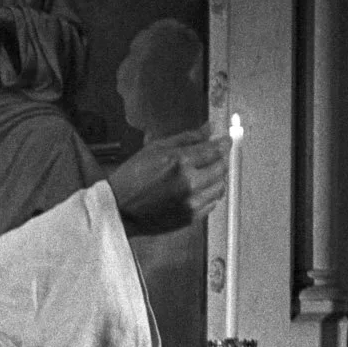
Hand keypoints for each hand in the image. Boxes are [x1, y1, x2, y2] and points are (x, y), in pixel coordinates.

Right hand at [105, 124, 227, 237]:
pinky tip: (195, 190)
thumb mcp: (155, 149)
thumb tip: (209, 128)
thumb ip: (186, 138)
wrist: (120, 209)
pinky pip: (212, 204)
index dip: (224, 143)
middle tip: (214, 156)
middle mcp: (189, 183)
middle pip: (222, 168)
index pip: (215, 150)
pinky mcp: (190, 218)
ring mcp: (191, 202)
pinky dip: (208, 195)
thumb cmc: (132, 177)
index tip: (227, 140)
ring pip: (220, 187)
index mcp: (180, 162)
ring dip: (217, 178)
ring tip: (204, 174)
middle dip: (221, 159)